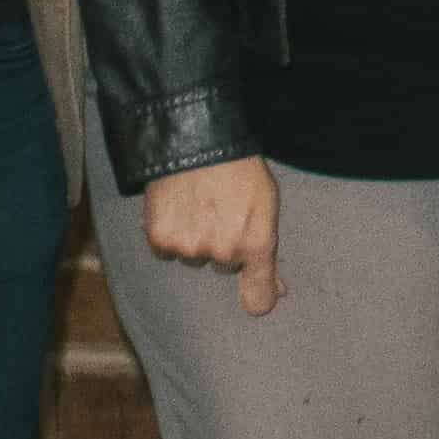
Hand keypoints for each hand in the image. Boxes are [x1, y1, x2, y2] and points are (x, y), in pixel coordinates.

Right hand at [143, 156, 284, 316]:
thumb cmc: (239, 170)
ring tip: (199, 204)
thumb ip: (269, 252)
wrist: (196, 141)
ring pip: (194, 258)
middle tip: (221, 211)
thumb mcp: (266, 204)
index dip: (257, 296)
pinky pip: (167, 252)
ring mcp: (190, 247)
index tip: (258, 296)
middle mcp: (223, 251)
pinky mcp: (161, 240)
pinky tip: (178, 209)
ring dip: (195, 239)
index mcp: (255, 243)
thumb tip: (277, 291)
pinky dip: (170, 235)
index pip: (258, 297)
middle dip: (224, 244)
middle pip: (223, 266)